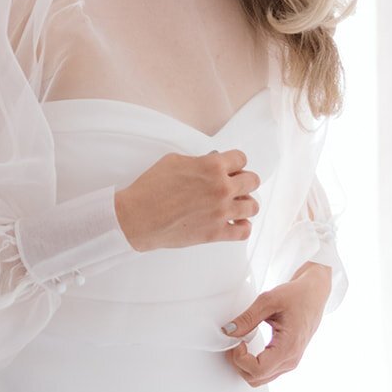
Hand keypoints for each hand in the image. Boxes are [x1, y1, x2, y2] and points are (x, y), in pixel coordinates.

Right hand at [114, 150, 259, 251]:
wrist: (138, 217)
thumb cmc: (151, 189)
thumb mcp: (174, 161)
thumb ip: (199, 161)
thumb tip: (209, 165)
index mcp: (212, 166)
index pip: (241, 159)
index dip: (235, 162)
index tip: (232, 167)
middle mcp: (222, 188)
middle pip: (252, 181)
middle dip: (244, 180)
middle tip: (235, 184)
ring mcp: (221, 212)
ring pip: (253, 206)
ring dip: (245, 203)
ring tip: (236, 204)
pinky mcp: (216, 233)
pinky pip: (244, 231)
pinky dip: (242, 226)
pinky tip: (235, 222)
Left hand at [223, 262, 332, 386]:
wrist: (314, 295)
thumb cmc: (297, 295)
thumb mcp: (268, 300)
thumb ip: (247, 318)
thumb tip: (229, 332)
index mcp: (288, 347)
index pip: (258, 370)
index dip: (240, 359)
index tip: (236, 342)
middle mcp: (291, 359)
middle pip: (256, 378)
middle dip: (239, 363)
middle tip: (234, 342)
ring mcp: (290, 362)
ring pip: (260, 378)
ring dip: (244, 365)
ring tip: (240, 344)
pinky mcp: (287, 360)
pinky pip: (266, 372)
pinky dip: (252, 364)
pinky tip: (248, 347)